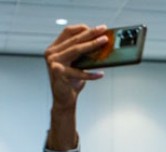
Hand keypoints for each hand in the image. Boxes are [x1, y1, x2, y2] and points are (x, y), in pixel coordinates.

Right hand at [44, 24, 108, 149]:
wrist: (64, 99)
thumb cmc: (72, 82)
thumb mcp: (78, 65)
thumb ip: (84, 55)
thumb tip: (102, 45)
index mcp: (55, 48)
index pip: (68, 32)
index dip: (82, 29)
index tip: (97, 28)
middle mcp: (51, 53)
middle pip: (74, 40)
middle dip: (91, 34)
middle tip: (104, 30)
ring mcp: (53, 62)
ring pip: (76, 50)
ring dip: (92, 45)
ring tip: (105, 42)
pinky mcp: (58, 72)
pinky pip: (79, 72)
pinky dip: (91, 74)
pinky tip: (101, 74)